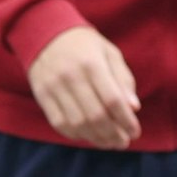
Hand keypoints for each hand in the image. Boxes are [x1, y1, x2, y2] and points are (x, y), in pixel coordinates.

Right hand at [27, 26, 141, 148]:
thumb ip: (123, 80)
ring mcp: (53, 86)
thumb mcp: (109, 53)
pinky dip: (76, 135)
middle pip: (95, 116)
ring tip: (109, 143)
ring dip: (96, 138)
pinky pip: (59, 123)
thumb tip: (133, 108)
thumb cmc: (84, 45)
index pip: (112, 100)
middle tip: (123, 142)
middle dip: (113, 134)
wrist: (44, 32)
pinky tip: (88, 135)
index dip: (126, 121)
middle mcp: (70, 76)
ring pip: (77, 123)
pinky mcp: (41, 95)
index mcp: (91, 63)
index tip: (135, 132)